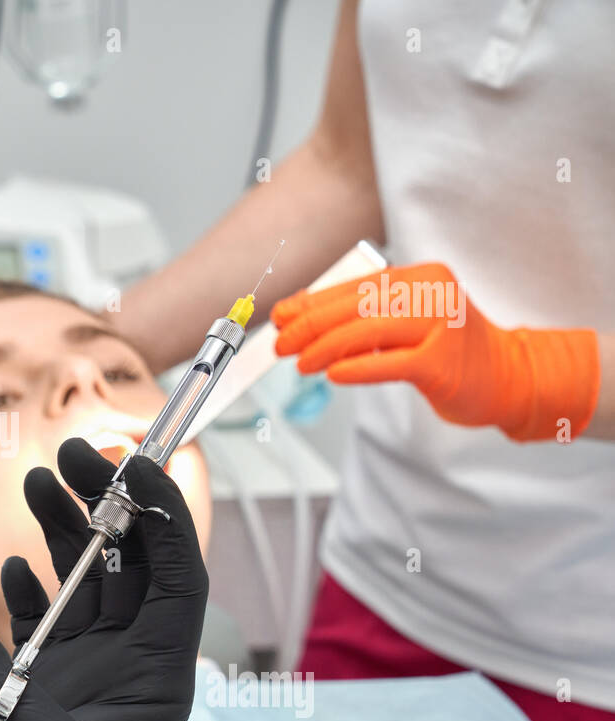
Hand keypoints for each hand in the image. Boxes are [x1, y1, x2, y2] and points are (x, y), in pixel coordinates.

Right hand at [0, 438, 207, 720]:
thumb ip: (8, 693)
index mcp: (158, 674)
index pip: (175, 574)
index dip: (160, 514)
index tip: (129, 463)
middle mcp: (128, 662)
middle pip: (128, 562)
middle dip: (106, 503)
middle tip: (71, 450)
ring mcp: (86, 671)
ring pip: (85, 581)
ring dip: (65, 530)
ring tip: (38, 476)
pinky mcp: (44, 687)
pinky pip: (43, 618)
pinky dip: (30, 585)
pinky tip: (16, 562)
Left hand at [271, 262, 599, 441]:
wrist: (507, 377)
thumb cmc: (448, 350)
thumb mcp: (405, 322)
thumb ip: (359, 316)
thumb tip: (297, 315)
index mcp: (420, 277)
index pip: (355, 286)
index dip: (311, 302)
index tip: (280, 317)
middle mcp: (433, 294)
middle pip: (357, 305)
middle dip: (311, 325)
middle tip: (281, 344)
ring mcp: (442, 327)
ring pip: (369, 330)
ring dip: (325, 347)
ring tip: (300, 363)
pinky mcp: (444, 364)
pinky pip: (391, 364)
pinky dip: (357, 367)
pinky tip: (333, 374)